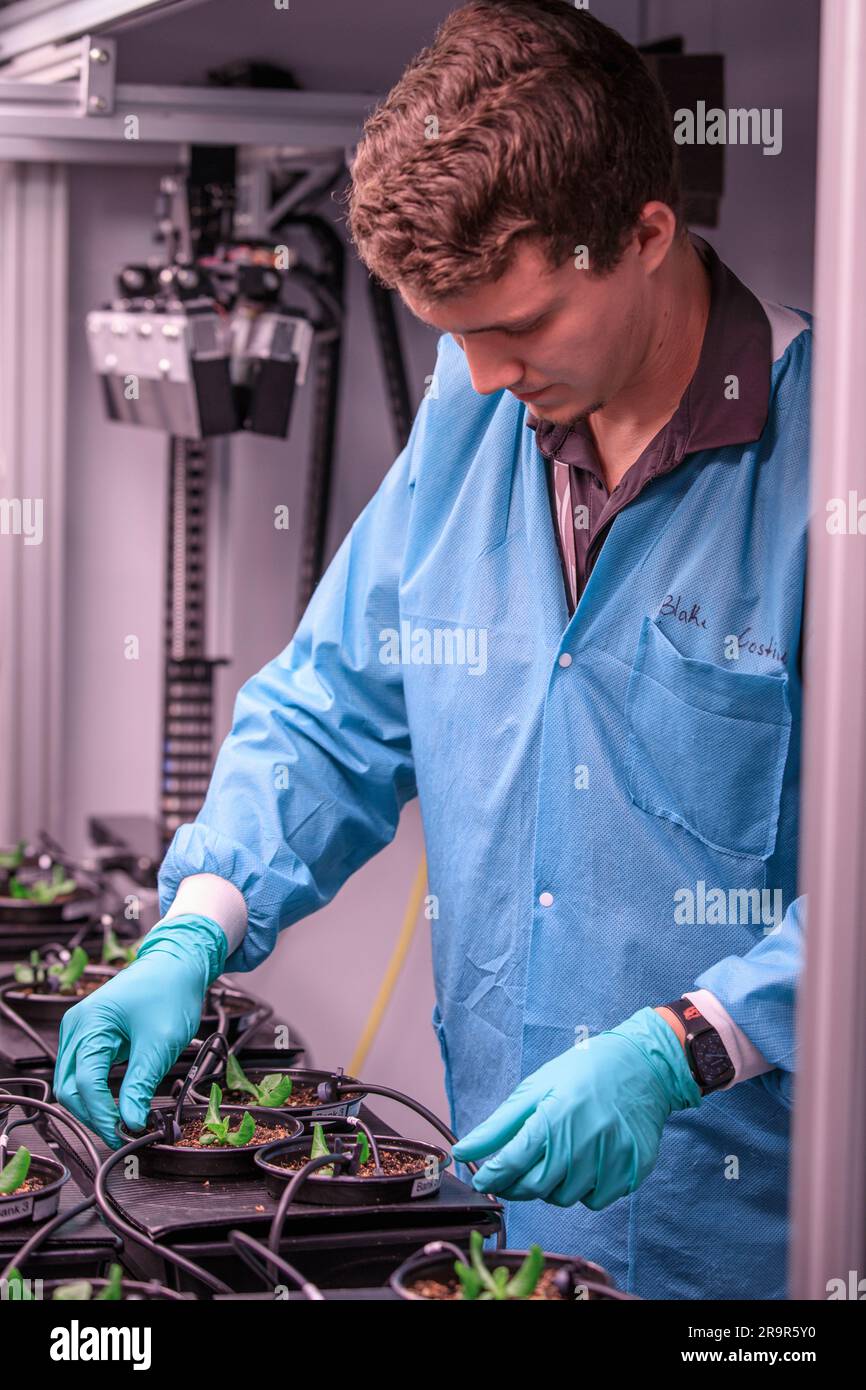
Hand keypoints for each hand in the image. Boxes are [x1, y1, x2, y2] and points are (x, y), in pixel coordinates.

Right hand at [54, 914, 226, 1147]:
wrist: (177, 964)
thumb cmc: (170, 991)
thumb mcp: (160, 1042)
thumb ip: (142, 1084)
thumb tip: (131, 1122)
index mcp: (90, 1023)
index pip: (85, 1082)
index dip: (102, 1114)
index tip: (124, 1133)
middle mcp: (77, 1026)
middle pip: (69, 1087)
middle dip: (93, 1115)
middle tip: (122, 1134)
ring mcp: (80, 1031)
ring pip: (73, 1083)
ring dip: (93, 1106)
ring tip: (122, 1122)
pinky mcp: (90, 1037)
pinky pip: (84, 1072)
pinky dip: (97, 1092)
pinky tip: (117, 1104)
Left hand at [451, 1006, 701, 1207]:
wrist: (642, 1067)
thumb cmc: (582, 1073)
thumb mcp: (535, 1089)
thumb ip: (498, 1126)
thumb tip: (462, 1152)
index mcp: (555, 1116)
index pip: (513, 1162)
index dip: (492, 1176)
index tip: (481, 1179)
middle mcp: (584, 1141)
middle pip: (536, 1187)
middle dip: (517, 1184)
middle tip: (514, 1171)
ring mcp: (611, 1158)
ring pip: (564, 1197)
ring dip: (551, 1185)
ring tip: (556, 1156)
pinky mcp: (631, 1171)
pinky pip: (595, 1199)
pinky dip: (583, 1188)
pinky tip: (584, 1161)